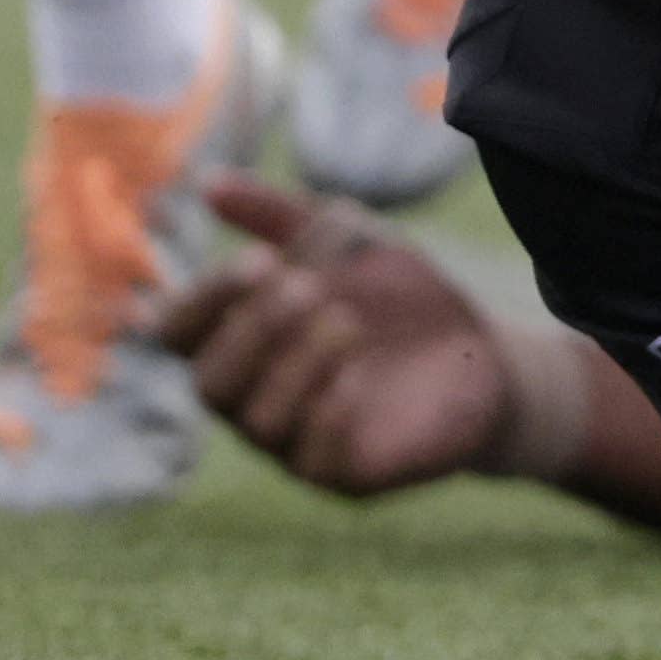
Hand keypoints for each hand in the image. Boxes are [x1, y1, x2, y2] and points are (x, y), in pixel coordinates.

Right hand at [155, 174, 554, 497]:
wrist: (481, 353)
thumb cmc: (398, 297)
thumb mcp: (348, 239)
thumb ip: (282, 215)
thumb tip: (207, 185)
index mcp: (242, 338)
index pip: (179, 333)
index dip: (204, 300)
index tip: (261, 261)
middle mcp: (255, 396)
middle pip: (209, 383)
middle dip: (252, 331)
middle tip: (306, 288)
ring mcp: (296, 441)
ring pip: (258, 424)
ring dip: (295, 366)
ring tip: (347, 322)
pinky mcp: (344, 474)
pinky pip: (312, 462)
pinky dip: (326, 417)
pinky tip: (355, 381)